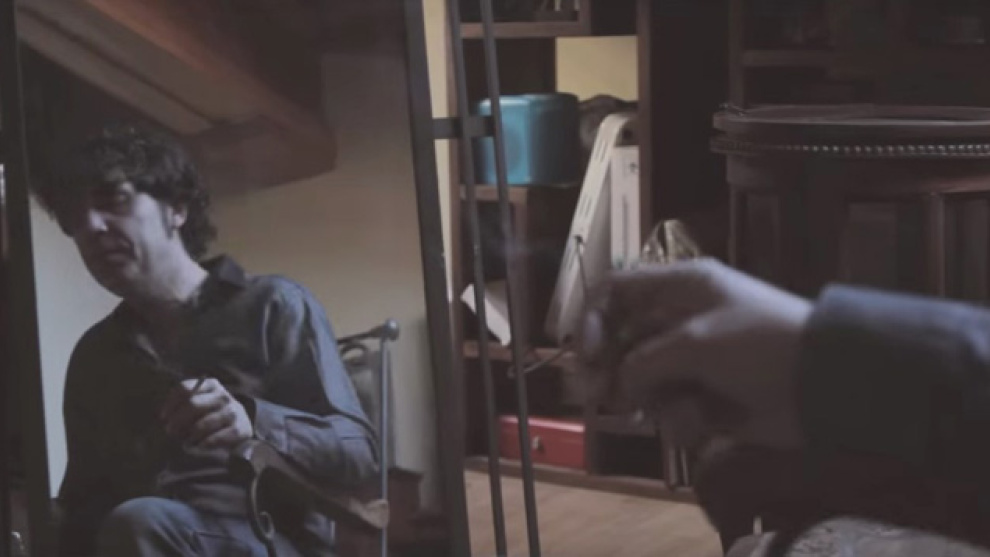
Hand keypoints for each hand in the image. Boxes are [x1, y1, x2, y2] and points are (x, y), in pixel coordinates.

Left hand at [160, 378, 252, 449]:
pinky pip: (217, 438)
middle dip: (177, 420)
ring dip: (190, 435)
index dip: (171, 404)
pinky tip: (200, 446)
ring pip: (203, 423)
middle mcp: (223, 395)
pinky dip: (205, 444)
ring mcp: (233, 411)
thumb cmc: (210, 417)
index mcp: (211, 385)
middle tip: (170, 432)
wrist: (238, 431)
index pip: (184, 389)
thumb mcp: (199, 406)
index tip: (163, 418)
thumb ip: (183, 405)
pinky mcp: (240, 429)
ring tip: (185, 443)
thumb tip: (165, 417)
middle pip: (193, 404)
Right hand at [580, 258, 812, 451]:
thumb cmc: (759, 345)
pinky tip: (705, 423)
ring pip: (645, 382)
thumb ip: (643, 361)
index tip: (587, 357)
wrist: (825, 382)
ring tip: (680, 409)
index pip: (616, 291)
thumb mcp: (694, 343)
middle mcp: (681, 320)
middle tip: (604, 399)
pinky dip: (684, 420)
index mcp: (680, 288)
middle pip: (623, 342)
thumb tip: (619, 385)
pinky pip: (674, 409)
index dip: (592, 321)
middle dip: (614, 373)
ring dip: (655, 400)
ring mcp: (695, 361)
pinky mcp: (710, 397)